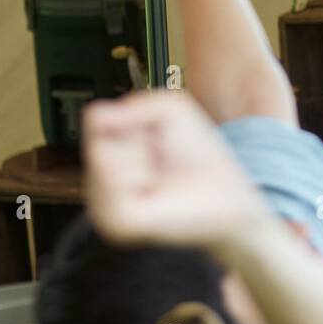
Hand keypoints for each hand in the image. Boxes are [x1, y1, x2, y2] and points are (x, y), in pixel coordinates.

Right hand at [81, 90, 267, 249]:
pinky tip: (153, 193)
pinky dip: (140, 177)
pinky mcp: (117, 221)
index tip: (153, 135)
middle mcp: (100, 180)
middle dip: (137, 140)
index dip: (129, 119)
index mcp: (107, 155)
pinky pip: (111, 182)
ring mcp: (105, 204)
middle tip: (158, 161)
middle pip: (96, 136)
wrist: (228, 195)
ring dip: (139, 160)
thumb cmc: (201, 156)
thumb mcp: (171, 110)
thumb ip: (133, 103)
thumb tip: (96, 116)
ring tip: (156, 179)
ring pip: (101, 157)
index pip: (94, 117)